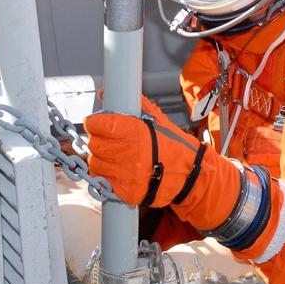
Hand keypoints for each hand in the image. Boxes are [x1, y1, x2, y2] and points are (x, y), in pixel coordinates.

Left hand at [84, 102, 204, 208]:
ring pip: (95, 164)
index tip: (96, 122)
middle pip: (94, 144)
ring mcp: (125, 174)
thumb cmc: (175, 146)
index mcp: (133, 132)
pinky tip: (117, 170)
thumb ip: (134, 105)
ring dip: (100, 158)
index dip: (94, 122)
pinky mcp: (125, 191)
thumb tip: (106, 92)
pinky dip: (106, 175)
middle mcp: (126, 153)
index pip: (97, 125)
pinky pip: (103, 182)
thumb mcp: (158, 120)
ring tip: (112, 156)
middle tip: (107, 139)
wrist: (190, 174)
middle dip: (98, 140)